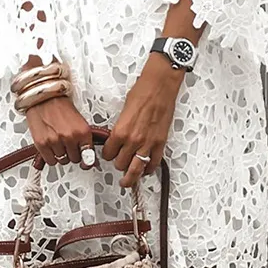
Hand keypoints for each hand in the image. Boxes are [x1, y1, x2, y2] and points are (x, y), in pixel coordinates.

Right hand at [24, 95, 95, 169]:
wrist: (44, 96)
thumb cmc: (60, 106)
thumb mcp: (79, 120)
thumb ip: (84, 138)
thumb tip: (89, 156)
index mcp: (83, 131)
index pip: (89, 156)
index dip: (87, 160)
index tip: (86, 162)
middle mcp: (70, 137)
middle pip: (75, 159)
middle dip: (73, 154)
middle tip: (69, 144)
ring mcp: (55, 142)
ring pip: (62, 160)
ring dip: (61, 154)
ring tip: (58, 141)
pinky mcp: (42, 144)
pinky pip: (50, 161)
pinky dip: (51, 156)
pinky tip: (51, 146)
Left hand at [102, 53, 185, 187]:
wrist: (160, 86)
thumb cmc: (142, 92)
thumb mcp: (123, 110)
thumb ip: (120, 127)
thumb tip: (116, 136)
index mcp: (121, 131)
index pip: (108, 154)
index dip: (107, 154)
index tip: (109, 153)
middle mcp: (133, 140)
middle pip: (120, 164)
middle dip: (118, 163)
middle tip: (118, 161)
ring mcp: (148, 143)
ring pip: (136, 170)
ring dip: (131, 177)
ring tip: (127, 181)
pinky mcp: (160, 143)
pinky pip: (153, 164)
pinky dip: (148, 169)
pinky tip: (145, 169)